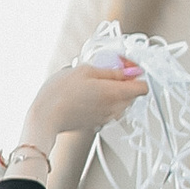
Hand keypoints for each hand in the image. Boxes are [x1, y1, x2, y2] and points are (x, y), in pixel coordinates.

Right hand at [20, 56, 147, 149]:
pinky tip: (87, 93)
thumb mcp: (86, 71)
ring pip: (121, 101)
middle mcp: (115, 109)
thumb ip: (111, 71)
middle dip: (124, 80)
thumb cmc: (60, 94)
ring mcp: (106, 118)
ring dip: (113, 90)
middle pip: (133, 93)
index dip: (136, 72)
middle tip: (106, 70)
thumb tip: (127, 70)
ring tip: (93, 81)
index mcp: (115, 94)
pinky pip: (109, 109)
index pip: (143, 87)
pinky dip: (104, 100)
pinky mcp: (97, 123)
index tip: (125, 65)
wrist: (46, 117)